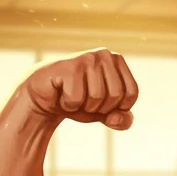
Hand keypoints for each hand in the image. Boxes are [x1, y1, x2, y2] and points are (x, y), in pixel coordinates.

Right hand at [21, 48, 137, 129]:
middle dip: (100, 107)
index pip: (131, 94)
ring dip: (83, 106)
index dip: (117, 107)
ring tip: (72, 95)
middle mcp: (104, 54)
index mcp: (117, 61)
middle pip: (116, 96)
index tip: (101, 101)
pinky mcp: (68, 66)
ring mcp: (86, 58)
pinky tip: (60, 93)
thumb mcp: (104, 114)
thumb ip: (121, 120)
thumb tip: (117, 119)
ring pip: (97, 97)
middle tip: (84, 99)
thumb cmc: (78, 102)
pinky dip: (68, 104)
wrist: (45, 98)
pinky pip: (76, 98)